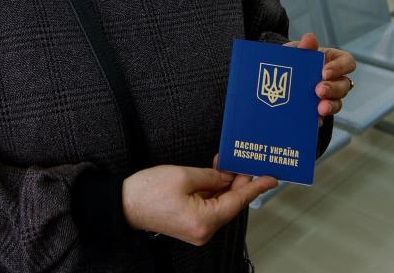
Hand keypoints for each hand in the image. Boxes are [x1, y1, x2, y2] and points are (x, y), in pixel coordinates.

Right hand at [122, 164, 277, 244]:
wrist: (123, 205)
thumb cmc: (147, 191)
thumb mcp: (183, 175)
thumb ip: (211, 176)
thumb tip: (228, 176)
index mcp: (204, 220)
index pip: (237, 201)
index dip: (255, 187)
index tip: (270, 179)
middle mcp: (203, 230)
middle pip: (230, 204)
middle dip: (237, 182)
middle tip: (244, 163)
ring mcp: (197, 230)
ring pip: (220, 205)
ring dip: (224, 186)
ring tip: (226, 166)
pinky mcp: (190, 226)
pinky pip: (209, 208)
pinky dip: (213, 193)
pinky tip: (214, 177)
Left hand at [283, 33, 355, 117]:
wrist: (278, 79)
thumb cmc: (293, 61)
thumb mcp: (295, 51)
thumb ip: (303, 46)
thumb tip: (309, 39)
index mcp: (333, 61)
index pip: (348, 62)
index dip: (340, 68)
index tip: (325, 72)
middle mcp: (336, 80)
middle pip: (345, 85)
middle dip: (333, 89)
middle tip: (319, 90)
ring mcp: (329, 97)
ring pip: (338, 103)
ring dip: (330, 106)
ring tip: (319, 108)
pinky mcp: (319, 111)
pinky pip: (324, 117)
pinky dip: (319, 119)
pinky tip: (314, 120)